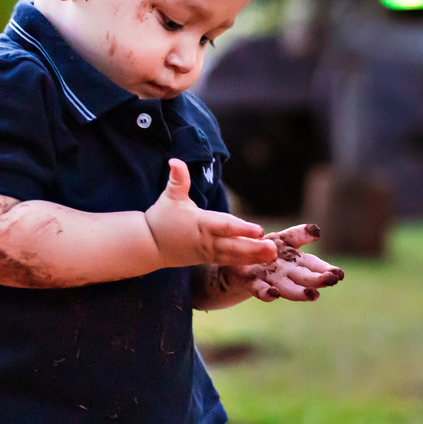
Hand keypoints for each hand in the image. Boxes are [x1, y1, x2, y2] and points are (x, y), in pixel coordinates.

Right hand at [145, 159, 275, 268]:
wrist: (149, 245)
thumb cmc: (162, 218)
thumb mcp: (170, 196)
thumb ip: (177, 179)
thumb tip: (175, 161)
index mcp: (200, 223)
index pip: (225, 226)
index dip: (242, 229)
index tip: (260, 230)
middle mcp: (207, 240)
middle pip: (234, 245)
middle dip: (254, 248)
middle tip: (273, 249)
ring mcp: (208, 252)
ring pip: (234, 256)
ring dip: (254, 257)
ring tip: (273, 256)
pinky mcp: (209, 259)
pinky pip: (230, 262)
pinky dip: (245, 262)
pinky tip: (262, 262)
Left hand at [217, 224, 344, 302]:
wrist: (233, 265)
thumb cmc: (263, 253)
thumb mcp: (281, 240)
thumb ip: (299, 235)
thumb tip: (317, 231)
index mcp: (294, 262)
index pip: (313, 265)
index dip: (326, 269)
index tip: (340, 274)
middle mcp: (284, 274)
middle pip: (303, 277)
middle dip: (318, 280)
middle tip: (333, 280)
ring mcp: (268, 280)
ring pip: (286, 287)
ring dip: (299, 292)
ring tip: (313, 295)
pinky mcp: (249, 282)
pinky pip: (259, 289)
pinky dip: (266, 293)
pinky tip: (273, 295)